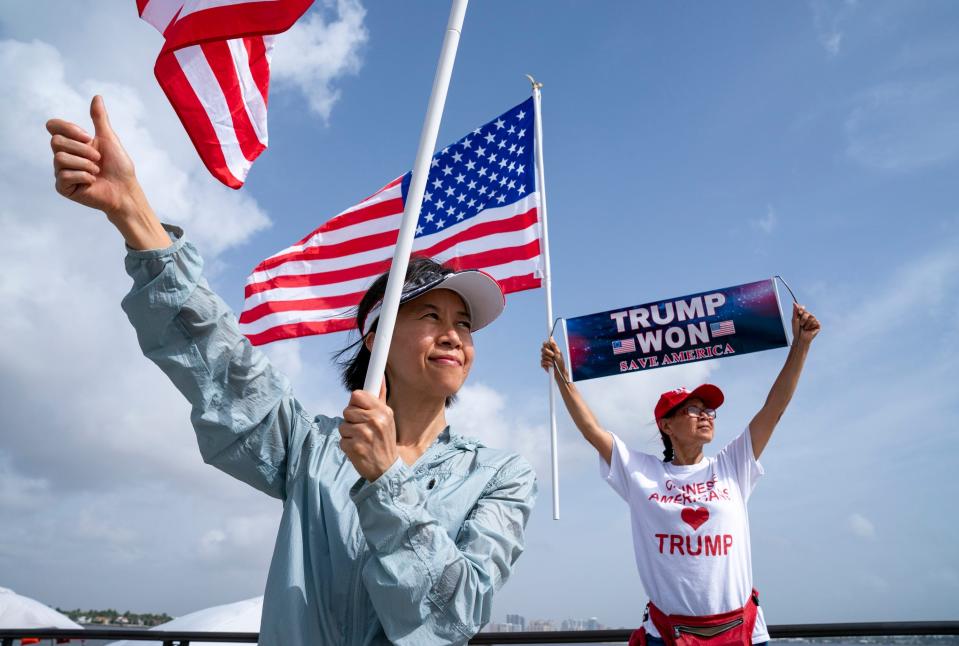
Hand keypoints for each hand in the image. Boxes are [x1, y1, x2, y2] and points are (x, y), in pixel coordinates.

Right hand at [46, 96, 169, 249]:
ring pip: (60, 158)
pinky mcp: (63, 187)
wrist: (126, 190)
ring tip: (97, 171)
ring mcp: (61, 172)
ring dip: (85, 164)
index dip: (68, 128)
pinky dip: (83, 177)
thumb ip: (99, 119)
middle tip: (98, 158)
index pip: (53, 126)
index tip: (88, 136)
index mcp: (72, 142)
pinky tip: (92, 182)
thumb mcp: (108, 138)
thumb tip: (97, 97)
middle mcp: (63, 156)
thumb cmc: (119, 166)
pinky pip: (64, 175)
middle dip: (83, 149)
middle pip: (56, 141)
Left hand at [339, 382, 398, 481]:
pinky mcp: (354, 448)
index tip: (359, 410)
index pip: (357, 395)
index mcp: (383, 411)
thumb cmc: (385, 441)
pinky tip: (358, 449)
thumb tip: (380, 377)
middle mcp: (375, 421)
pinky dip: (347, 445)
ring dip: (348, 433)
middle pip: (347, 410)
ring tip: (361, 440)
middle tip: (362, 429)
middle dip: (351, 420)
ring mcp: (364, 435)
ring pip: (342, 425)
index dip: (355, 403)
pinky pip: (341, 439)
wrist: (387, 469)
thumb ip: (380, 397)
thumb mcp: (387, 418)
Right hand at [541, 338, 569, 380]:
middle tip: (553, 355)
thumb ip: (554, 345)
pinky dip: (548, 363)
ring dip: (549, 359)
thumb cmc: (560, 362)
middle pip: (543, 349)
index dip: (546, 344)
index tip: (548, 346)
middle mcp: (547, 353)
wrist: (560, 371)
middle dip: (548, 352)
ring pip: (543, 356)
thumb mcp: (558, 352)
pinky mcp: (543, 364)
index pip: (545, 344)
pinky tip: (551, 365)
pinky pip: (542, 361)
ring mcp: (544, 358)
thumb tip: (551, 338)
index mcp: (551, 349)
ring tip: (553, 362)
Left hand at [792, 303, 820, 344]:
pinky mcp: (818, 325)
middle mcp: (809, 316)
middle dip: (803, 319)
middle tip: (801, 324)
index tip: (799, 313)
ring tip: (804, 328)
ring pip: (812, 317)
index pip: (803, 308)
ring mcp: (814, 320)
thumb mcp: (794, 320)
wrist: (800, 338)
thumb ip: (795, 311)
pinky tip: (809, 329)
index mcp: (803, 315)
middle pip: (807, 313)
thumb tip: (794, 303)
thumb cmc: (796, 330)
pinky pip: (815, 322)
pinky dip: (810, 326)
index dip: (801, 309)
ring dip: (806, 324)